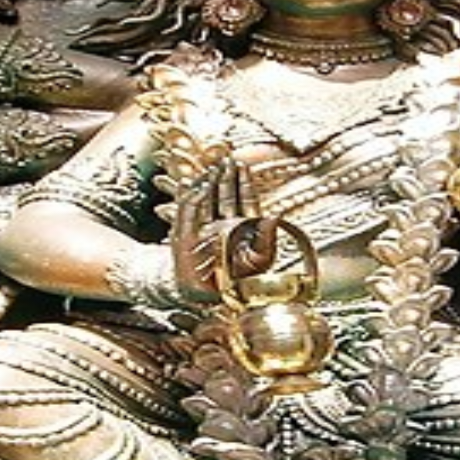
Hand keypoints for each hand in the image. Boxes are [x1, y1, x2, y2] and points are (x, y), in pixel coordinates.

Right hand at [169, 161, 263, 305]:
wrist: (210, 300)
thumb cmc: (237, 283)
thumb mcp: (260, 261)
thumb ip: (267, 239)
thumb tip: (274, 216)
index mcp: (242, 230)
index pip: (244, 200)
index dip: (243, 183)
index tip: (243, 165)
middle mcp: (224, 227)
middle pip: (225, 196)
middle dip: (226, 178)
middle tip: (225, 159)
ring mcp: (205, 230)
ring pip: (207, 200)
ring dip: (208, 184)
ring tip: (210, 167)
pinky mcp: (185, 237)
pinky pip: (186, 213)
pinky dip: (187, 198)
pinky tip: (188, 183)